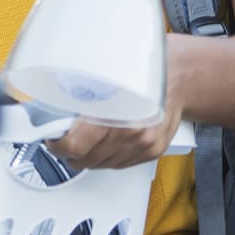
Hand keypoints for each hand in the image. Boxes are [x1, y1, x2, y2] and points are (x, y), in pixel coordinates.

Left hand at [45, 39, 185, 170]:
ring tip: (86, 138)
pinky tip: (107, 140)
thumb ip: (82, 91)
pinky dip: (108, 156)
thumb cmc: (146, 69)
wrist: (181, 75)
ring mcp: (143, 145)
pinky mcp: (151, 152)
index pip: (74, 145)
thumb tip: (55, 105)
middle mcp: (131, 131)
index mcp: (116, 110)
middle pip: (85, 159)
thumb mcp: (108, 71)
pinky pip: (118, 164)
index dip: (58, 145)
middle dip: (71, 152)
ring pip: (100, 165)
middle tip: (64, 139)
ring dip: (89, 156)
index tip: (53, 139)